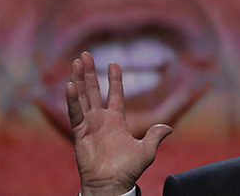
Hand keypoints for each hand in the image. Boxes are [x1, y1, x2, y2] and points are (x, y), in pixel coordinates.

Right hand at [66, 52, 171, 195]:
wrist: (112, 184)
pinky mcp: (80, 132)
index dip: (114, 79)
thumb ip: (155, 136)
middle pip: (94, 90)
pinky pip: (75, 113)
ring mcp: (89, 124)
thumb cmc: (127, 170)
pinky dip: (73, 100)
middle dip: (90, 72)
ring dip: (79, 79)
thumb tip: (169, 128)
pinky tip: (70, 85)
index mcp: (116, 120)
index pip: (114, 95)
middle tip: (85, 55)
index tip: (114, 63)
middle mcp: (101, 119)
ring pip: (83, 96)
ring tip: (77, 62)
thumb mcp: (146, 150)